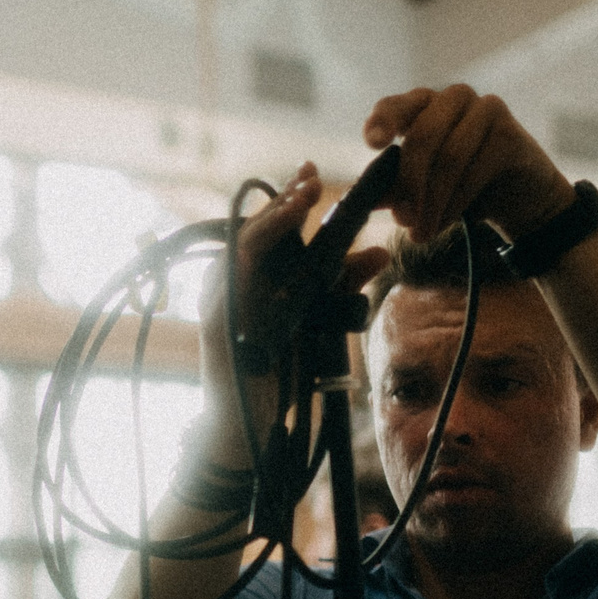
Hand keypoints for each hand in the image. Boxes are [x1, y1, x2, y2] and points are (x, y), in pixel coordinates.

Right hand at [196, 163, 389, 400]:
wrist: (245, 427)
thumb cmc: (276, 376)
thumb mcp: (315, 321)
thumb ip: (340, 287)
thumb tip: (378, 252)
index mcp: (247, 279)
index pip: (268, 228)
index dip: (288, 198)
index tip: (310, 171)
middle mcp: (227, 282)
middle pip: (256, 228)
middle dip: (285, 200)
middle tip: (312, 175)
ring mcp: (218, 299)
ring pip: (246, 244)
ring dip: (276, 217)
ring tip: (304, 195)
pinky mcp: (219, 318)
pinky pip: (239, 276)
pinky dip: (261, 251)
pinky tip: (282, 236)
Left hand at [364, 86, 569, 241]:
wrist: (518, 200)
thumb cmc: (459, 189)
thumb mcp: (418, 190)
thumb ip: (391, 189)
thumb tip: (360, 200)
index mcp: (423, 105)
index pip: (395, 106)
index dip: (383, 121)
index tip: (373, 144)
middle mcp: (453, 99)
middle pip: (423, 137)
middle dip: (409, 185)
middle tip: (401, 221)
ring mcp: (486, 110)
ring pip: (449, 158)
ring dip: (432, 202)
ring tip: (421, 234)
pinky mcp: (510, 133)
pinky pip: (474, 170)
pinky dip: (455, 203)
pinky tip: (446, 222)